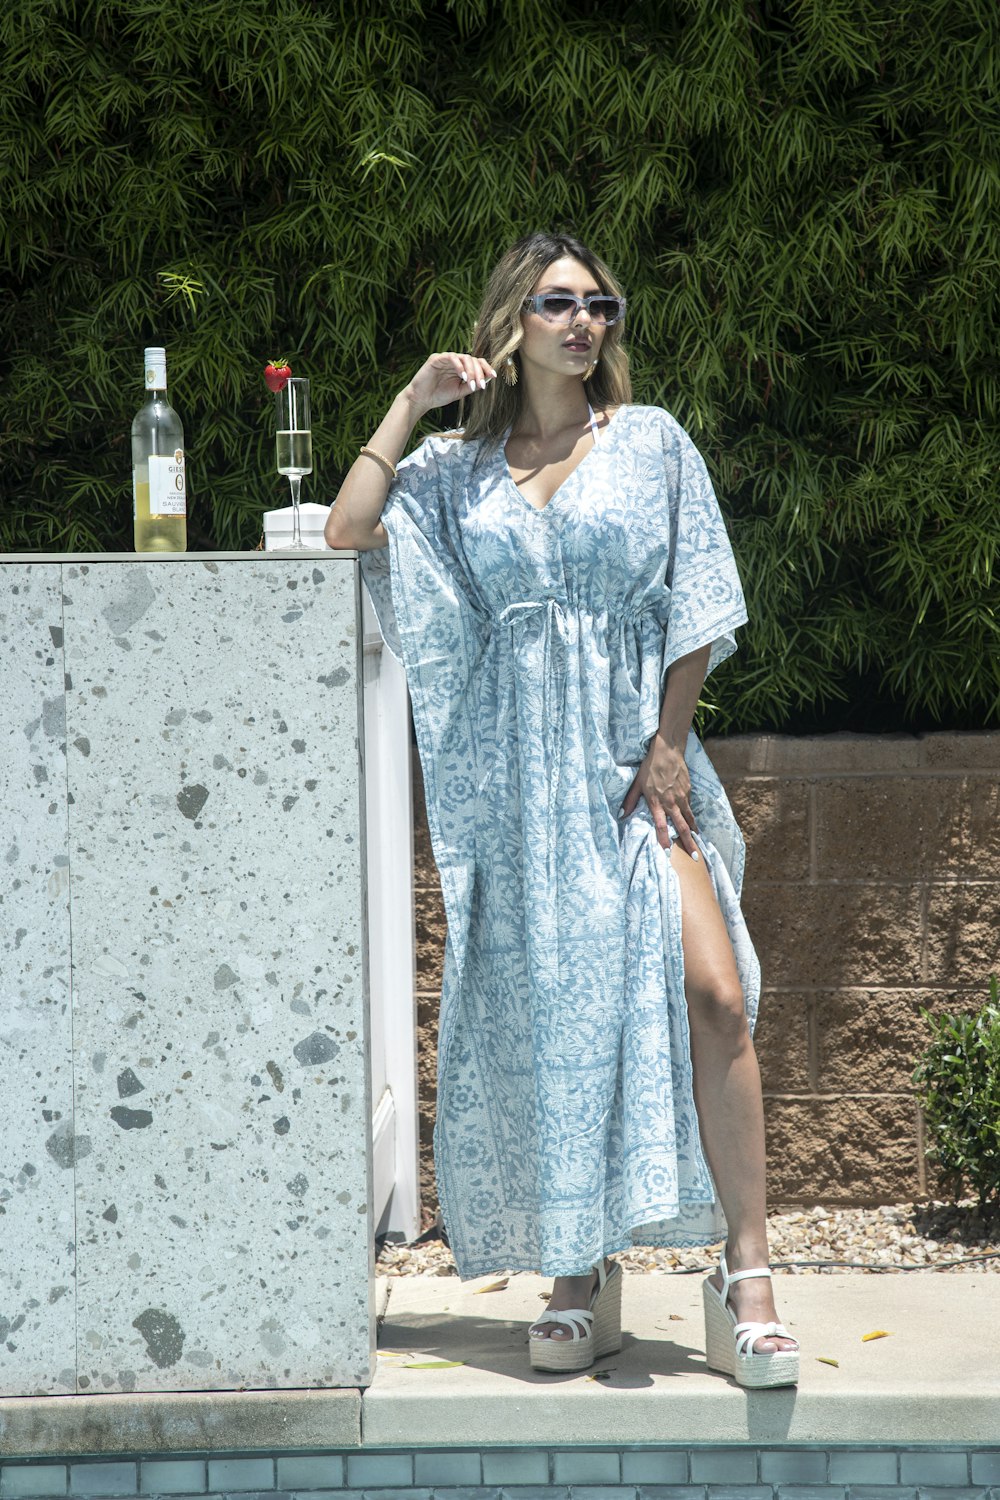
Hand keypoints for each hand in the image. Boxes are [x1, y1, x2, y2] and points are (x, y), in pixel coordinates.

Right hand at [404, 352, 496, 416]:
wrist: (421, 400)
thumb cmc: (438, 395)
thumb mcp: (459, 392)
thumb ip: (471, 385)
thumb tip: (486, 380)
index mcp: (461, 368)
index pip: (477, 363)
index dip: (486, 368)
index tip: (494, 377)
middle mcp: (455, 361)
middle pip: (473, 360)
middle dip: (479, 372)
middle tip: (481, 385)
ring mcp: (446, 358)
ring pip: (464, 357)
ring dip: (471, 370)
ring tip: (471, 383)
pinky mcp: (437, 358)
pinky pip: (451, 357)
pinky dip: (459, 366)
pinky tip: (462, 376)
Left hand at [620, 733, 698, 855]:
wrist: (668, 751)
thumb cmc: (649, 767)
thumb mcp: (637, 783)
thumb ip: (630, 800)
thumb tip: (621, 814)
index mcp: (656, 802)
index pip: (660, 825)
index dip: (664, 840)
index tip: (667, 852)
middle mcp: (670, 802)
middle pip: (681, 827)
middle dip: (688, 843)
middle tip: (695, 857)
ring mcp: (681, 797)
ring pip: (689, 818)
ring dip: (693, 833)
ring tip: (698, 844)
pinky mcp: (688, 791)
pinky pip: (690, 807)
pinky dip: (693, 818)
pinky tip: (694, 825)